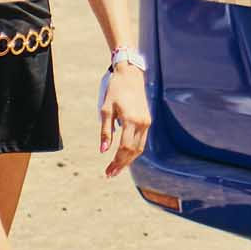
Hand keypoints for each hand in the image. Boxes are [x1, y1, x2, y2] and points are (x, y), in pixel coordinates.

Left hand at [99, 61, 150, 177]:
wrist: (130, 75)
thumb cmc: (115, 90)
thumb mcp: (105, 110)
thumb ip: (105, 131)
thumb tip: (103, 150)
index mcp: (130, 120)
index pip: (124, 148)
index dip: (116, 161)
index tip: (108, 171)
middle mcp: (142, 123)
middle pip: (133, 151)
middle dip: (122, 164)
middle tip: (110, 174)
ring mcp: (147, 122)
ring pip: (139, 148)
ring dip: (128, 160)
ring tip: (117, 168)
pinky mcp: (147, 120)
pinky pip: (142, 140)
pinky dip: (134, 150)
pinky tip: (125, 156)